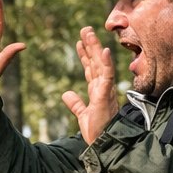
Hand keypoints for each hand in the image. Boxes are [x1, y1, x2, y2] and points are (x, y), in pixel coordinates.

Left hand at [61, 26, 118, 144]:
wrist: (102, 143)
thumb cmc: (96, 131)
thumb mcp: (82, 114)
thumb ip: (75, 103)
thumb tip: (66, 93)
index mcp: (96, 91)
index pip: (90, 69)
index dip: (85, 56)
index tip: (79, 43)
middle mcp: (102, 87)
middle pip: (95, 62)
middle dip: (90, 46)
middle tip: (84, 29)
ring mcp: (105, 90)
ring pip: (100, 64)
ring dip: (95, 48)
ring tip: (88, 33)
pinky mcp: (106, 95)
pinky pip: (107, 76)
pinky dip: (106, 63)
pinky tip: (104, 51)